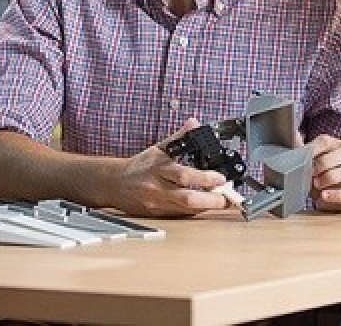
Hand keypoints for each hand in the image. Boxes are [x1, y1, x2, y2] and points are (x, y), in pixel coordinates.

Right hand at [114, 118, 229, 216]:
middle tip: (227, 198)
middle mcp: (158, 188)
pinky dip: (195, 211)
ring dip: (206, 207)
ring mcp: (157, 204)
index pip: (184, 175)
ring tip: (221, 202)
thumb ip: (179, 137)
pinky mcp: (157, 215)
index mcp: (159, 168)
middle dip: (211, 200)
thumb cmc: (140, 166)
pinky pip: (180, 216)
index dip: (205, 178)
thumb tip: (194, 123)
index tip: (221, 178)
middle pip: (187, 198)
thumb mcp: (159, 149)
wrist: (114, 184)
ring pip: (186, 210)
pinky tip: (205, 206)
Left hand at [307, 134, 340, 211]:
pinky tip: (324, 195)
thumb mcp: (308, 163)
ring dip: (332, 177)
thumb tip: (295, 135)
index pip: (328, 141)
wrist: (326, 195)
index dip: (315, 149)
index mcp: (336, 145)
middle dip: (325, 163)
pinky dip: (338, 195)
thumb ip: (302, 150)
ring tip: (317, 184)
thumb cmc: (317, 175)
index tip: (305, 159)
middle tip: (312, 173)